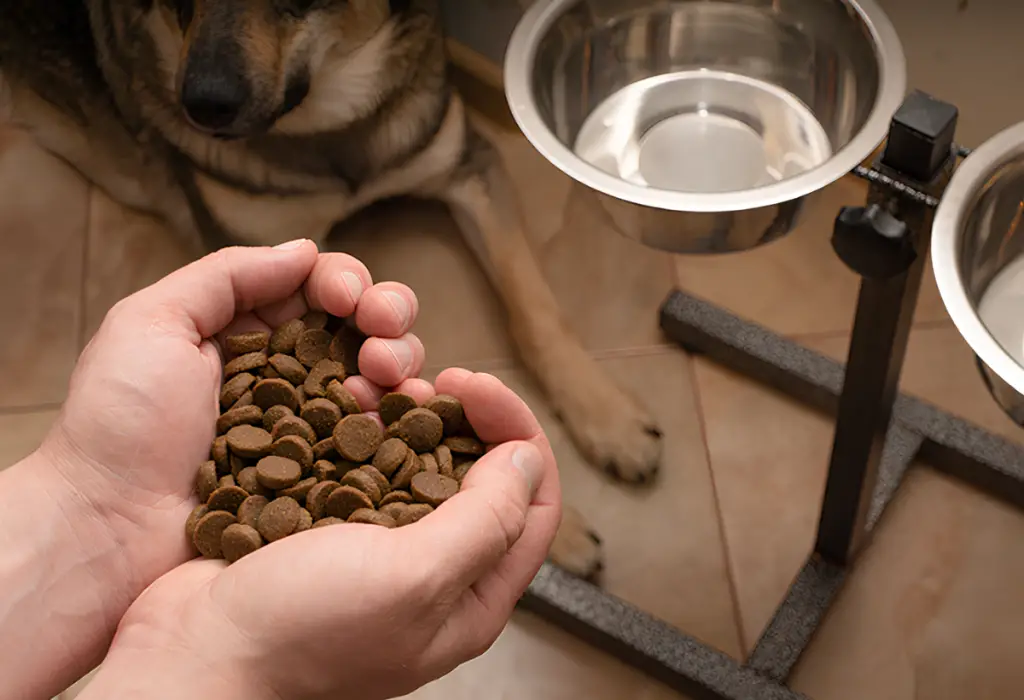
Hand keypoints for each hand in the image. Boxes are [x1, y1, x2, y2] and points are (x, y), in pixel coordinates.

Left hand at [40, 240, 426, 601]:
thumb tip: (306, 250)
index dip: (345, 282)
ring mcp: (312, 429)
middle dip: (387, 314)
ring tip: (380, 374)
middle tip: (380, 329)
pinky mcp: (327, 477)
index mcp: (247, 334)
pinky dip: (402, 415)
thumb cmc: (118, 424)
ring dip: (399, 360)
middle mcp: (288, 376)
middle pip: (363, 328)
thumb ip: (227, 276)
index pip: (318, 289)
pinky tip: (393, 410)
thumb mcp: (153, 322)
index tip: (345, 297)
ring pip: (383, 378)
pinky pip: (382, 438)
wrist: (107, 528)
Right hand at [81, 370, 561, 699]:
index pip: (533, 506)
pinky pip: (363, 468)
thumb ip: (486, 519)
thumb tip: (528, 461)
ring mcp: (377, 553)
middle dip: (464, 419)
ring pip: (419, 466)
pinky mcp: (329, 530)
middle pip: (480, 480)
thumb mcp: (414, 577)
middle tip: (431, 380)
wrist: (191, 654)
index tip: (478, 387)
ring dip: (411, 417)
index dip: (517, 435)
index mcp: (470, 599)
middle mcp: (432, 576)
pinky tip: (345, 404)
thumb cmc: (300, 632)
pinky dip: (363, 430)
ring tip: (385, 384)